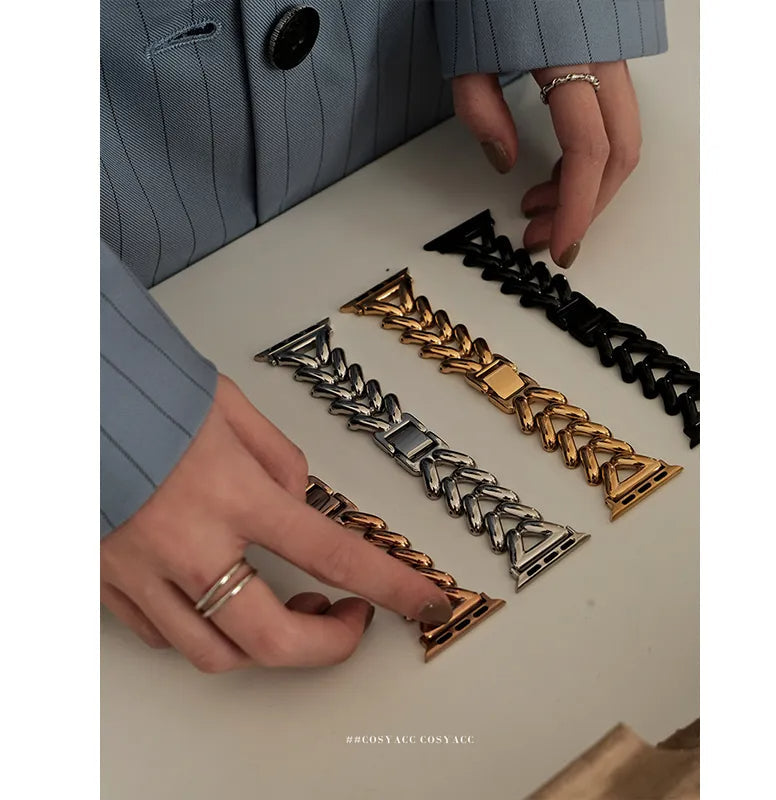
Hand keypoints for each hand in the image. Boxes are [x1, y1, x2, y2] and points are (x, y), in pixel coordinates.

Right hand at [101, 375, 452, 671]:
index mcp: (233, 491)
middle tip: (350, 624)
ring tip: (291, 611)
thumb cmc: (147, 396)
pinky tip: (221, 604)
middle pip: (273, 637)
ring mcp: (143, 572)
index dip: (389, 585)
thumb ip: (281, 461)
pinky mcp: (109, 583)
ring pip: (216, 653)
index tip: (422, 601)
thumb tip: (301, 504)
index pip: (332, 553)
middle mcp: (190, 543)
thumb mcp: (232, 410)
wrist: (64, 400)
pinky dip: (205, 631)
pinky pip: (164, 636)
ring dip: (267, 646)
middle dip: (327, 645)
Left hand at [453, 61, 641, 268]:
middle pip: (616, 154)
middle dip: (583, 207)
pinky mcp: (610, 54)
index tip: (558, 246)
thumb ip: (480, 105)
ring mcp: (613, 53)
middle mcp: (604, 55)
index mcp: (570, 56)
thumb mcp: (467, 52)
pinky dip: (593, 154)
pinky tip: (557, 171)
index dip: (576, 208)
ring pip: (622, 137)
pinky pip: (616, 116)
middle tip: (541, 234)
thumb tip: (502, 160)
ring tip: (539, 203)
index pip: (587, 150)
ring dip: (588, 184)